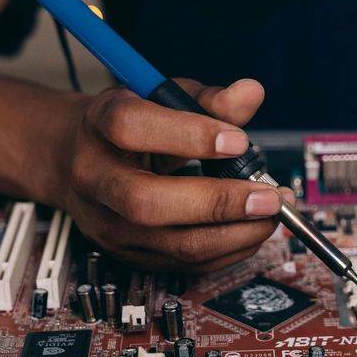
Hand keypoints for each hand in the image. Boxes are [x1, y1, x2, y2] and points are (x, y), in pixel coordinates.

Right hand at [53, 78, 290, 271]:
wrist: (84, 162)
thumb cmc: (133, 126)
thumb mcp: (164, 99)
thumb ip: (208, 98)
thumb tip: (251, 93)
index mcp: (98, 125)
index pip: (131, 128)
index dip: (188, 134)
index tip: (238, 141)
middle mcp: (95, 179)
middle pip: (147, 201)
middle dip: (218, 202)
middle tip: (269, 196)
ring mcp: (109, 224)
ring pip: (173, 243)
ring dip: (235, 233)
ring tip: (273, 212)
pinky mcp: (130, 254)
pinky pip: (186, 263)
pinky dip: (229, 249)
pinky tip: (254, 229)